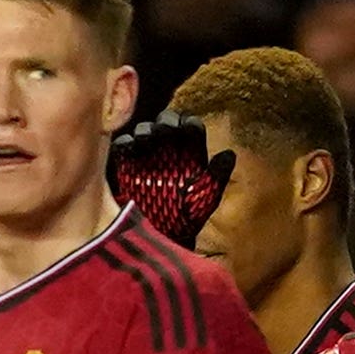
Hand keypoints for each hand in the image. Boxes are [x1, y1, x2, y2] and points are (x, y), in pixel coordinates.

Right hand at [112, 110, 234, 248]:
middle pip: (167, 120)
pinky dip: (126, 142)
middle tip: (165, 130)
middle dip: (166, 121)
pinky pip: (124, 145)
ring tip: (147, 139)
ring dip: (146, 130)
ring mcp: (148, 152)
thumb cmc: (189, 215)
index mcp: (191, 150)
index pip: (191, 126)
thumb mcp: (208, 196)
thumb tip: (230, 154)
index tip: (189, 129)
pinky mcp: (128, 162)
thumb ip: (218, 175)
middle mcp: (170, 146)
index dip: (190, 124)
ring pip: (145, 128)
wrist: (164, 233)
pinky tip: (131, 147)